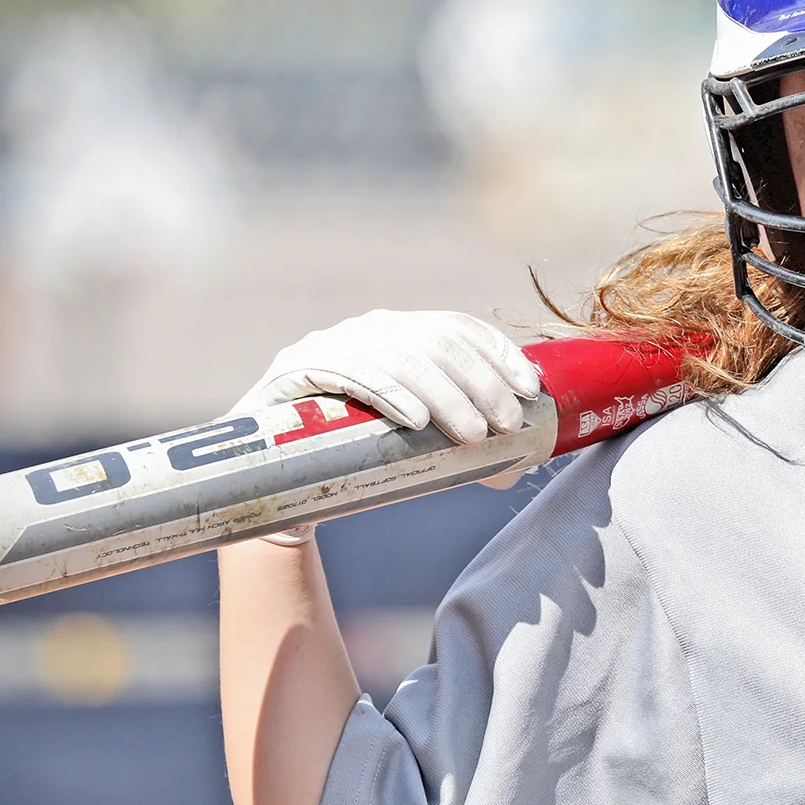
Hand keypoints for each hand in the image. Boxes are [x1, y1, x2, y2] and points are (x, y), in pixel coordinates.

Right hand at [233, 312, 545, 513]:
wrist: (275, 477)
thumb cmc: (356, 459)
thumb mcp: (414, 439)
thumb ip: (459, 439)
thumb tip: (520, 465)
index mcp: (401, 335)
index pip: (459, 327)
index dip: (498, 353)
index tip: (530, 388)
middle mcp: (369, 329)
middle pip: (437, 341)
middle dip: (481, 382)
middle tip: (507, 425)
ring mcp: (332, 342)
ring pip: (401, 358)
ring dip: (447, 396)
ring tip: (474, 434)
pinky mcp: (298, 366)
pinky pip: (352, 371)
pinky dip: (390, 394)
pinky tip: (416, 421)